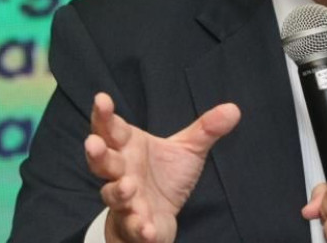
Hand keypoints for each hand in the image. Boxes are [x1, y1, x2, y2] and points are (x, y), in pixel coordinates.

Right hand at [84, 92, 240, 242]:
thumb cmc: (163, 177)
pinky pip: (133, 227)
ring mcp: (126, 200)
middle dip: (97, 153)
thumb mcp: (187, 150)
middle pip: (103, 162)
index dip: (104, 114)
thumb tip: (233, 110)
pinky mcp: (135, 226)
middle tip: (93, 143)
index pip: (112, 128)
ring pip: (113, 195)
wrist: (157, 216)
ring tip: (128, 186)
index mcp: (129, 148)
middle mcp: (122, 172)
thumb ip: (206, 129)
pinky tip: (148, 228)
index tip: (102, 98)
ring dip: (118, 191)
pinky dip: (139, 228)